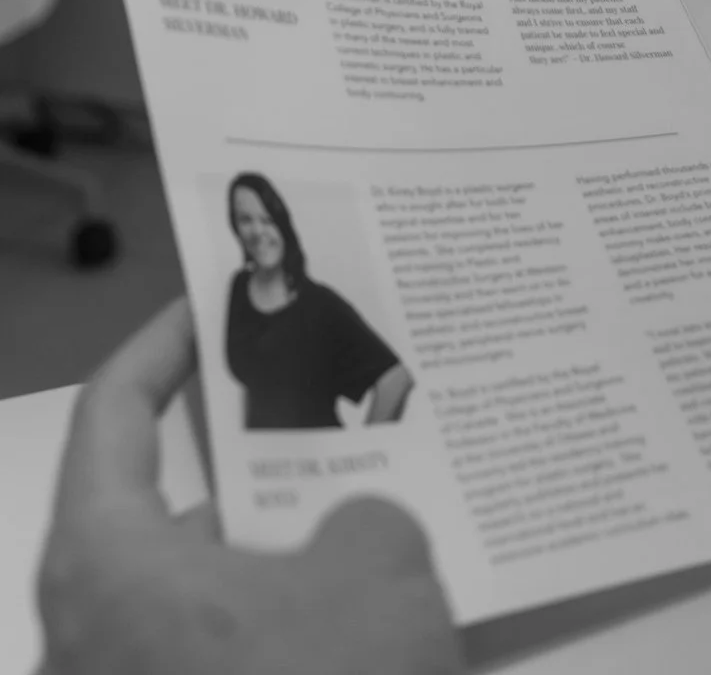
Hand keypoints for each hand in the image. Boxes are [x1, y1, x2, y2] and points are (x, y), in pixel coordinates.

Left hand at [37, 298, 459, 674]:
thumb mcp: (375, 578)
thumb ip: (369, 521)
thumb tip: (355, 539)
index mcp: (105, 562)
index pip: (114, 414)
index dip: (164, 344)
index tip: (218, 302)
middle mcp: (92, 634)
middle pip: (169, 515)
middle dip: (262, 464)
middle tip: (341, 411)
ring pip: (212, 602)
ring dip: (293, 560)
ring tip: (388, 510)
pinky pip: (235, 662)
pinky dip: (296, 635)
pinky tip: (383, 623)